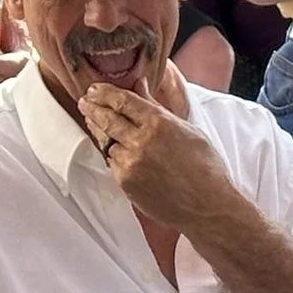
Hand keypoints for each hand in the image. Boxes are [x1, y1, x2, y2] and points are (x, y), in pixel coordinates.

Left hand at [78, 83, 238, 228]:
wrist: (207, 206)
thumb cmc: (205, 166)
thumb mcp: (186, 129)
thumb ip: (157, 107)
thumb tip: (139, 86)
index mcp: (159, 123)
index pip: (122, 101)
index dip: (105, 93)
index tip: (95, 89)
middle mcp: (141, 141)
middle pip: (107, 118)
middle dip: (93, 107)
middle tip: (85, 101)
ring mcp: (130, 163)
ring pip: (105, 141)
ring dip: (97, 129)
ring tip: (92, 120)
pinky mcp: (125, 183)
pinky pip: (111, 162)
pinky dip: (109, 152)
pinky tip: (109, 146)